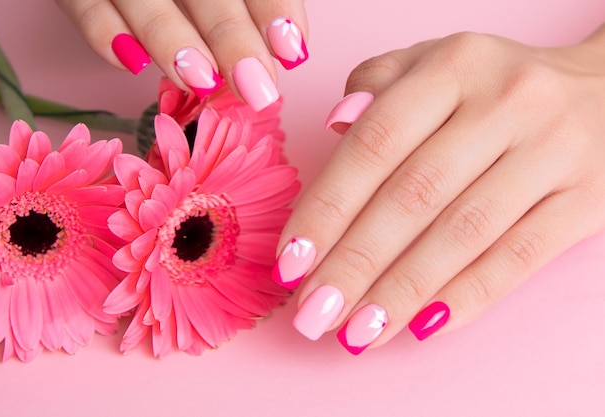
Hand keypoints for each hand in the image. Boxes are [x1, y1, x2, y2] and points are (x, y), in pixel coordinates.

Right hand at [55, 0, 307, 110]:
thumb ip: (247, 2)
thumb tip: (287, 50)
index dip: (272, 7)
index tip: (292, 51)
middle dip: (231, 37)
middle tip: (257, 88)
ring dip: (171, 41)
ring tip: (201, 82)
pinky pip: (83, 4)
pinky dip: (104, 34)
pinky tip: (132, 65)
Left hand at [272, 26, 604, 353]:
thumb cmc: (498, 86)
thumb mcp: (438, 64)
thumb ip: (377, 84)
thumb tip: (333, 128)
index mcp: (454, 65)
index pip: (375, 144)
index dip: (327, 207)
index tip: (290, 261)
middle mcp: (505, 103)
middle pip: (413, 195)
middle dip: (354, 262)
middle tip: (313, 312)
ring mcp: (553, 151)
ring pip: (463, 234)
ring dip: (401, 291)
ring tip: (357, 333)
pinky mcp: (589, 199)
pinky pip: (519, 257)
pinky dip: (467, 297)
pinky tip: (421, 327)